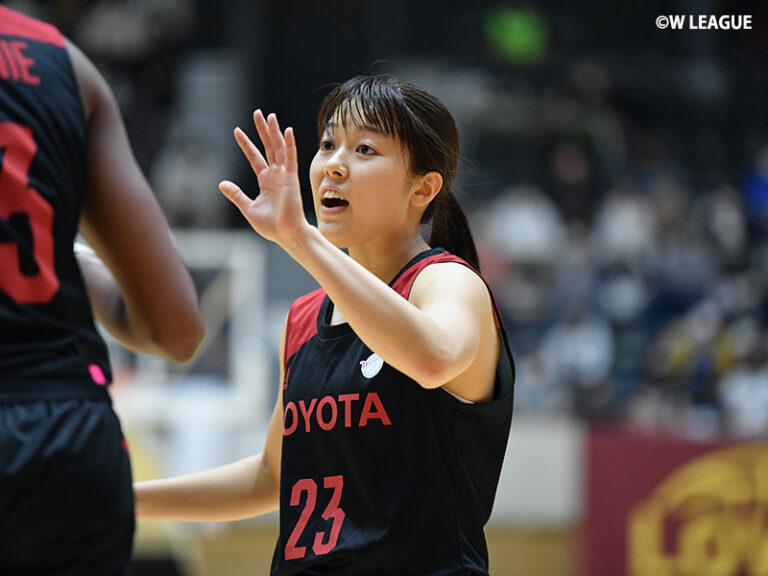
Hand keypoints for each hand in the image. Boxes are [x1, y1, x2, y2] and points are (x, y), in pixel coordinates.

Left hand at [219, 110, 308, 244]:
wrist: (286, 235)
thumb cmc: (271, 226)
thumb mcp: (248, 208)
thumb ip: (236, 194)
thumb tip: (222, 183)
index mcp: (265, 181)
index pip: (255, 157)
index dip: (246, 144)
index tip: (237, 131)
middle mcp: (275, 175)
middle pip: (268, 147)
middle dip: (262, 130)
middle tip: (257, 113)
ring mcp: (284, 175)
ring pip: (278, 148)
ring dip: (274, 132)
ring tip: (270, 116)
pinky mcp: (292, 179)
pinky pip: (290, 158)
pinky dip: (289, 144)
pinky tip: (287, 130)